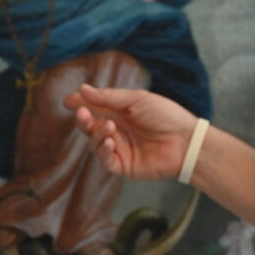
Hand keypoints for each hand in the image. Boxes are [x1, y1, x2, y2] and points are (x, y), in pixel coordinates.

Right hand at [64, 84, 196, 180]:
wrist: (186, 141)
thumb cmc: (166, 116)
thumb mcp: (137, 100)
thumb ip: (109, 97)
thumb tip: (83, 89)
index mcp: (121, 112)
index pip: (95, 107)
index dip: (81, 103)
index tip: (69, 100)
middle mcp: (118, 129)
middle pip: (90, 125)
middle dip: (83, 118)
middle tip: (81, 112)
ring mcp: (120, 148)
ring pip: (95, 142)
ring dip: (97, 133)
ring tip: (109, 127)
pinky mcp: (124, 165)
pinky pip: (105, 160)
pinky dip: (103, 151)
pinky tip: (110, 142)